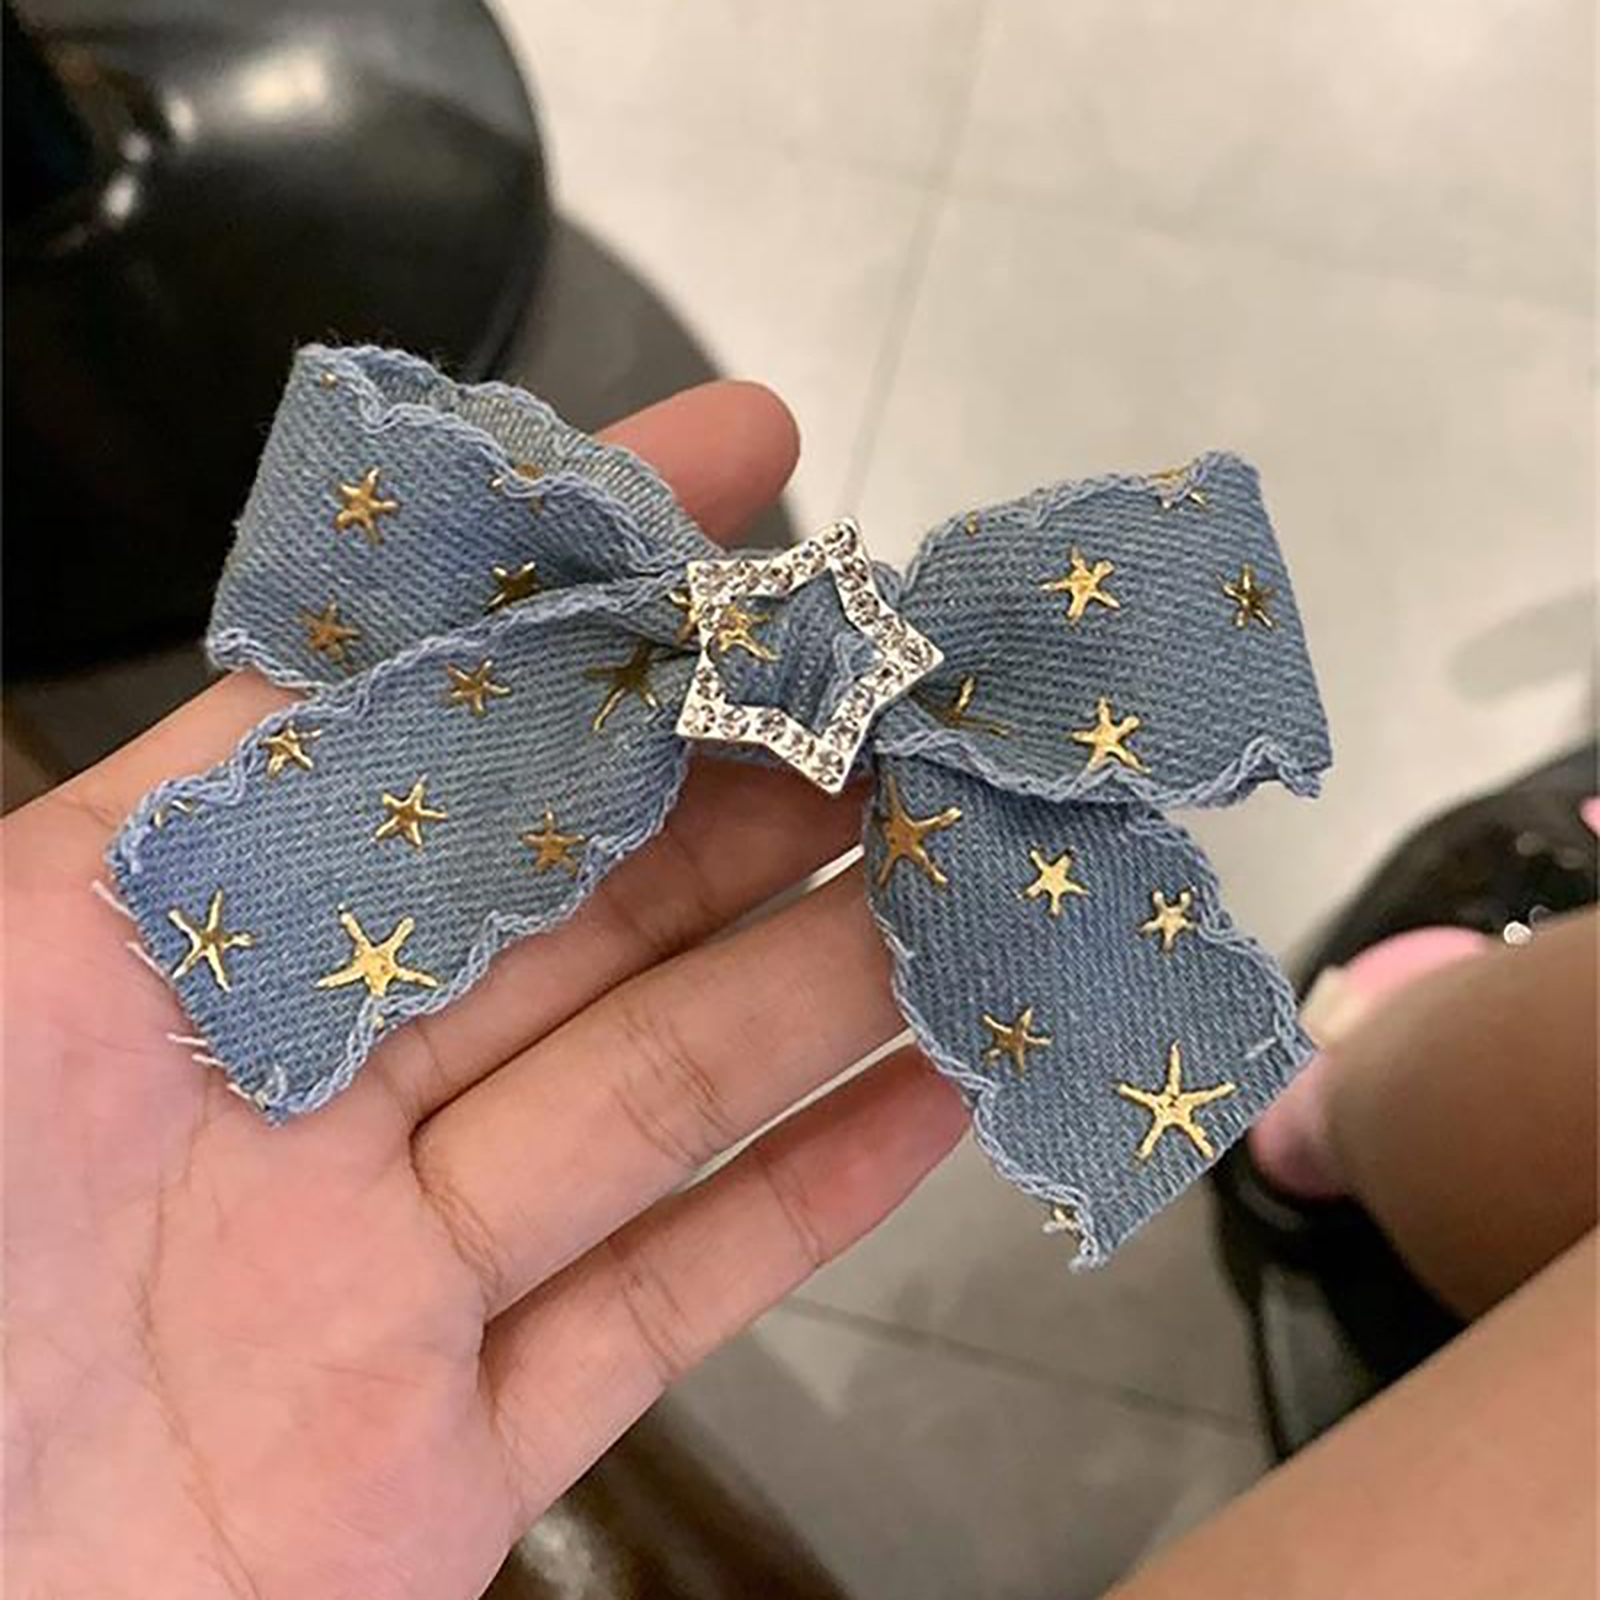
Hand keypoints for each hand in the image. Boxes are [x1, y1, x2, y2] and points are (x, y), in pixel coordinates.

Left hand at [4, 383, 965, 1598]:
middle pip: (581, 906)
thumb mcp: (12, 969)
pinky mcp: (453, 1457)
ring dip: (815, 977)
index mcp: (182, 961)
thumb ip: (190, 791)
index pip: (420, 713)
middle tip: (907, 696)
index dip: (581, 581)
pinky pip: (657, 1307)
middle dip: (751, 784)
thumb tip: (358, 591)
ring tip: (959, 877)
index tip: (738, 466)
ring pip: (650, 1090)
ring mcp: (389, 1280)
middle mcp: (303, 1099)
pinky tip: (922, 1104)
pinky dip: (799, 1209)